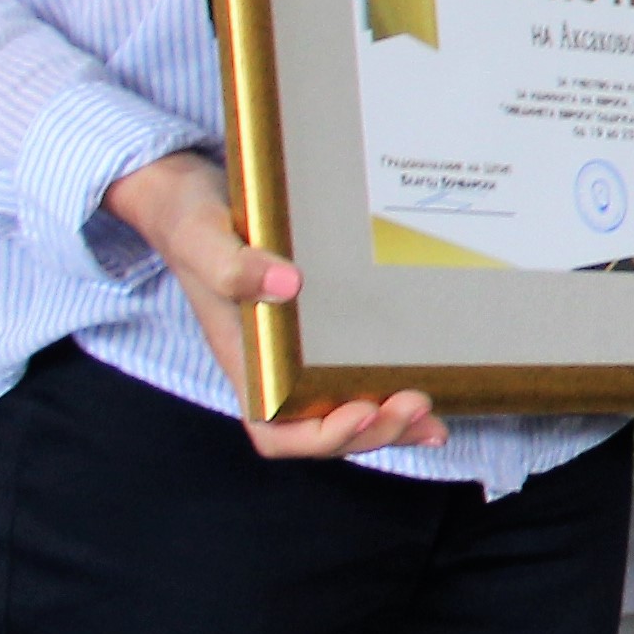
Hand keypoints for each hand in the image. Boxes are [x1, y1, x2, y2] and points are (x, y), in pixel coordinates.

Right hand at [107, 150, 444, 458]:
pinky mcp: (330, 329)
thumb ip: (230, 266)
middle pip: (326, 430)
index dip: (319, 438)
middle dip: (373, 431)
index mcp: (246, 362)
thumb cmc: (193, 223)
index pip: (276, 430)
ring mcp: (305, 353)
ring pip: (351, 409)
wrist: (195, 196)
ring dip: (393, 423)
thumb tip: (286, 284)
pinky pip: (365, 372)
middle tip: (416, 403)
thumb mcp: (203, 239)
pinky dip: (397, 389)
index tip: (361, 411)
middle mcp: (277, 368)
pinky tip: (440, 388)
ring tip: (431, 416)